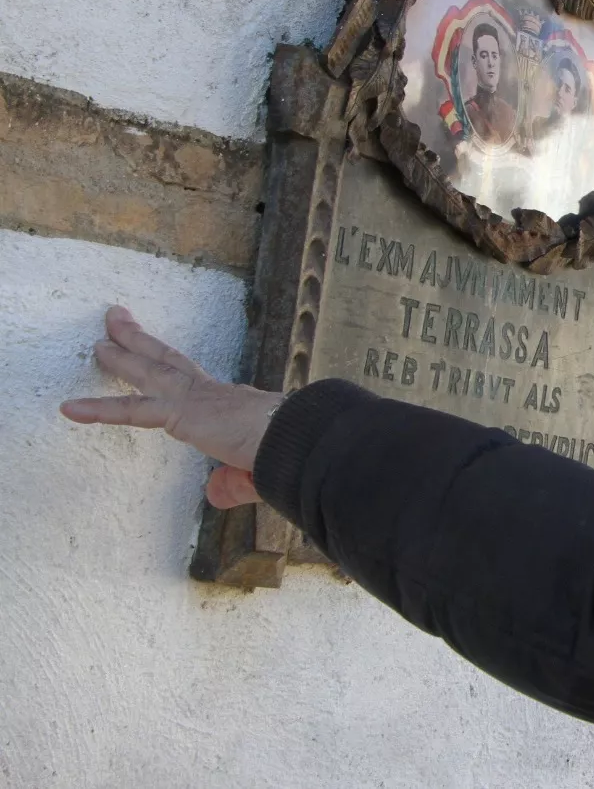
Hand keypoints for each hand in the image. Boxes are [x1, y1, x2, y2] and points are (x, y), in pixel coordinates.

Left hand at [60, 307, 282, 508]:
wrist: (301, 440)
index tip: (161, 356)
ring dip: (122, 353)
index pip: (196, 383)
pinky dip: (101, 408)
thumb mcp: (258, 472)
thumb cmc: (293, 454)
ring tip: (97, 341)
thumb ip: (234, 483)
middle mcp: (213, 394)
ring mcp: (196, 398)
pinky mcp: (183, 413)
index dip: (175, 369)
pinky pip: (134, 411)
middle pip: (169, 361)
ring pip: (150, 370)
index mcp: (231, 406)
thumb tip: (215, 493)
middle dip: (143, 342)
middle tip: (118, 322)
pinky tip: (71, 408)